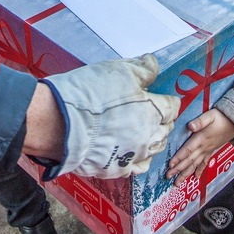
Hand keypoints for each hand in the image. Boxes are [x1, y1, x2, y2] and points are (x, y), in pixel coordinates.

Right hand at [42, 54, 179, 178]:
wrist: (60, 123)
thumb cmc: (90, 95)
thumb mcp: (119, 71)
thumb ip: (141, 68)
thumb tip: (152, 64)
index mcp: (152, 111)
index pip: (172, 107)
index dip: (169, 101)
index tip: (164, 98)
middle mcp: (148, 136)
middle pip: (166, 129)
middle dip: (163, 120)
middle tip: (154, 113)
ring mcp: (133, 155)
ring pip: (155, 149)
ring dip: (154, 139)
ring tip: (145, 132)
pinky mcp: (116, 169)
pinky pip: (137, 167)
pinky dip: (139, 159)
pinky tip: (133, 152)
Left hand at [166, 109, 233, 180]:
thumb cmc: (221, 117)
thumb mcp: (210, 115)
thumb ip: (200, 121)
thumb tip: (190, 126)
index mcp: (201, 138)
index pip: (187, 150)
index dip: (178, 158)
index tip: (170, 165)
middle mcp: (204, 147)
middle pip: (189, 160)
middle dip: (178, 169)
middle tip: (168, 176)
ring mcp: (208, 150)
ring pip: (195, 165)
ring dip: (186, 174)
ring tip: (178, 182)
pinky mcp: (212, 151)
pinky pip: (204, 163)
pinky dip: (199, 171)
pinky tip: (195, 177)